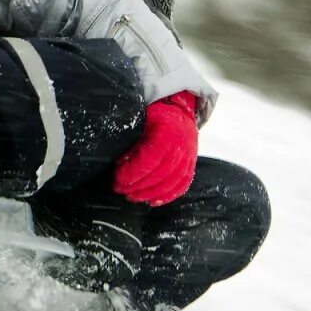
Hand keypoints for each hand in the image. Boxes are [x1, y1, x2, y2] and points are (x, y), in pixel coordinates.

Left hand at [113, 91, 198, 205]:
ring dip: (150, 193)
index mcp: (169, 131)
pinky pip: (183, 183)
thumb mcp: (139, 117)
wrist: (177, 108)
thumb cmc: (153, 113)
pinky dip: (168, 195)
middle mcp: (183, 144)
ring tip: (132, 197)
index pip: (152, 157)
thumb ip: (131, 137)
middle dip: (139, 185)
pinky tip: (152, 202)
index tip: (118, 178)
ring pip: (173, 181)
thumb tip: (118, 159)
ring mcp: (190, 155)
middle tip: (120, 190)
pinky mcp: (192, 163)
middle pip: (162, 172)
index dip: (134, 170)